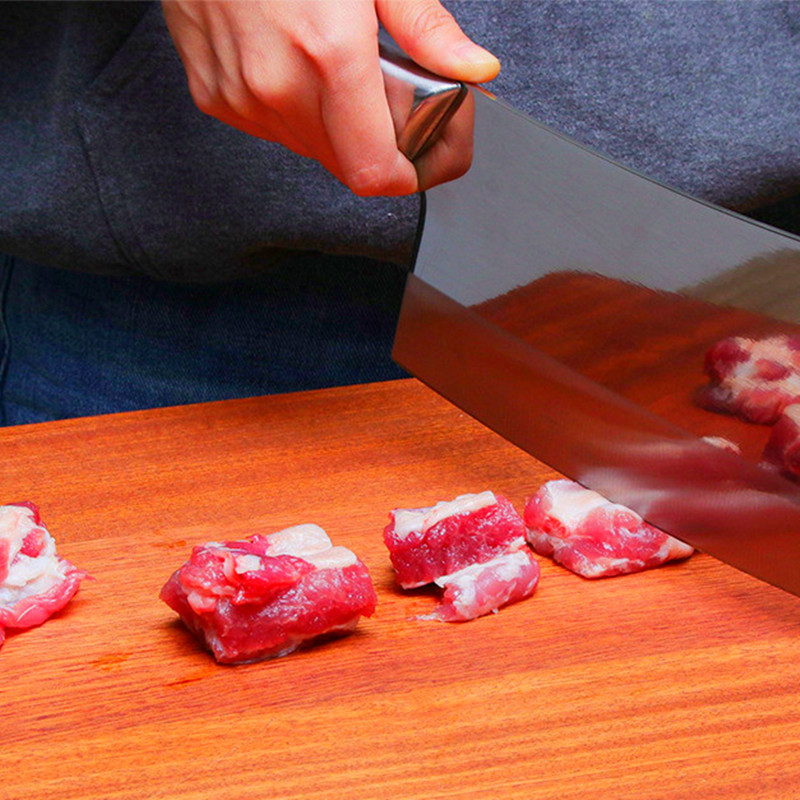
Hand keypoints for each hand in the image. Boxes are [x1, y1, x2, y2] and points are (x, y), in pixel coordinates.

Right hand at [162, 0, 499, 195]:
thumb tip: (474, 70)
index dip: (416, 174)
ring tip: (345, 71)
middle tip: (397, 95)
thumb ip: (426, 28)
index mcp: (328, 56)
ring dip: (342, 128)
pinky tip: (301, 65)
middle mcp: (277, 87)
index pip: (378, 173)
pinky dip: (300, 112)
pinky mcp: (215, 95)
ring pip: (314, 150)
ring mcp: (241, 96)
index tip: (434, 150)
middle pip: (351, 166)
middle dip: (385, 144)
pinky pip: (275, 129)